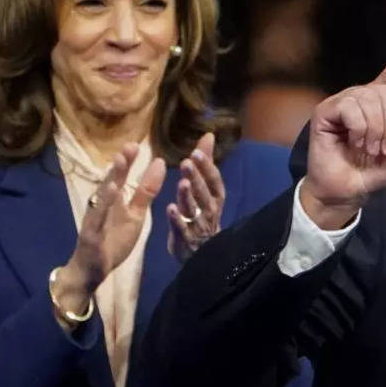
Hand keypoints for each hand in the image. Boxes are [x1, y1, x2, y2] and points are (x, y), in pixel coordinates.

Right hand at [55, 144, 165, 312]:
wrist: (92, 270)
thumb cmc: (113, 239)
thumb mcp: (135, 215)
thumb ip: (145, 192)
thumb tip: (159, 164)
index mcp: (114, 201)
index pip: (121, 177)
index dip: (128, 162)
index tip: (137, 144)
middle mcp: (102, 205)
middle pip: (110, 182)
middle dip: (120, 165)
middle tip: (130, 146)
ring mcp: (95, 219)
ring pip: (102, 197)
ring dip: (110, 179)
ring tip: (119, 162)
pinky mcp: (91, 235)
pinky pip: (97, 219)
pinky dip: (103, 206)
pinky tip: (110, 193)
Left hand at [167, 131, 225, 262]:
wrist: (203, 251)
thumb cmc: (203, 214)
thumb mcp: (206, 187)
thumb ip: (205, 163)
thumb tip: (208, 135)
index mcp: (215, 197)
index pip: (214, 180)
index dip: (206, 167)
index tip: (196, 152)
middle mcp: (209, 210)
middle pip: (204, 193)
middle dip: (197, 178)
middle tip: (187, 162)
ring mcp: (198, 225)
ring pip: (194, 209)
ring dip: (188, 196)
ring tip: (182, 183)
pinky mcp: (186, 238)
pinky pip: (182, 228)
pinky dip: (177, 219)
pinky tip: (170, 208)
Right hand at [300, 54, 385, 229]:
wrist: (351, 191)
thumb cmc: (377, 168)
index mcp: (383, 102)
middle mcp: (363, 96)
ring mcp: (343, 101)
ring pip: (370, 99)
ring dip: (377, 131)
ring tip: (370, 150)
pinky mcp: (326, 110)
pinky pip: (351, 107)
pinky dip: (359, 129)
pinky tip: (354, 143)